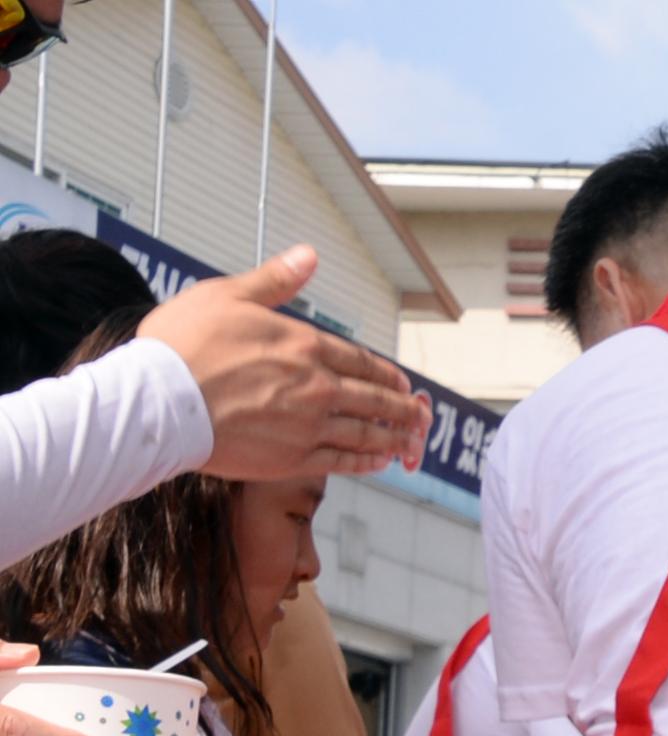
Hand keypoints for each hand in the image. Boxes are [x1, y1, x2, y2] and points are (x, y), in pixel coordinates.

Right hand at [141, 247, 422, 481]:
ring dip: (394, 437)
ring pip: (366, 433)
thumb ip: (275, 280)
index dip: (386, 375)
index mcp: (304, 345)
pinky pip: (343, 461)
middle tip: (422, 417)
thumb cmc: (183, 345)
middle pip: (374, 399)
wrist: (159, 401)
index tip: (404, 385)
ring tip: (412, 441)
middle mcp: (317, 387)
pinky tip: (379, 461)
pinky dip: (366, 462)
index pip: (360, 361)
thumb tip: (309, 254)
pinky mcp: (293, 458)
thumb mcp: (227, 296)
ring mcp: (309, 426)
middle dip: (402, 409)